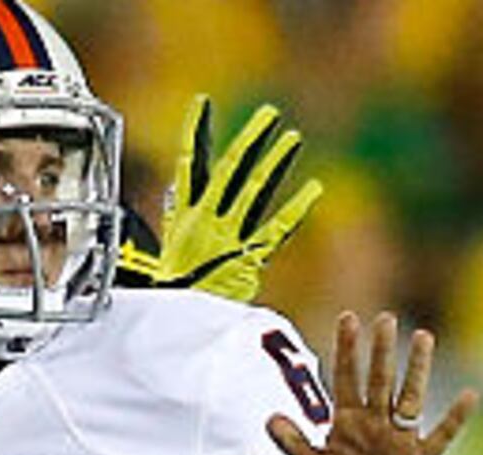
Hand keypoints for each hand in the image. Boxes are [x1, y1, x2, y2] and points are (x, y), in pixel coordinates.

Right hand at [124, 95, 319, 301]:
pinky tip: (313, 190)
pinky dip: (295, 209)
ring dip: (275, 162)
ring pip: (254, 190)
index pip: (189, 162)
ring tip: (292, 138)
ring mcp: (228, 236)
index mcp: (186, 214)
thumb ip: (177, 214)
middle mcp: (207, 219)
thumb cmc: (175, 288)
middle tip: (270, 114)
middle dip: (251, 139)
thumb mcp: (170, 246)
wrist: (177, 323)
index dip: (196, 131)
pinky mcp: (247, 258)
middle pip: (231, 169)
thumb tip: (175, 191)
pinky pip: (275, 229)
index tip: (203, 103)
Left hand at [267, 312, 477, 454]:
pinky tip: (470, 396)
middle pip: (380, 380)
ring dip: (417, 369)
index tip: (348, 318)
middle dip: (382, 351)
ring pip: (410, 397)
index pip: (347, 377)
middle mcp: (377, 422)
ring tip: (424, 337)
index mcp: (349, 421)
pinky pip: (442, 435)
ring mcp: (402, 439)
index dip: (347, 349)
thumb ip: (293, 444)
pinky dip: (456, 418)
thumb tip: (270, 418)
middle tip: (386, 319)